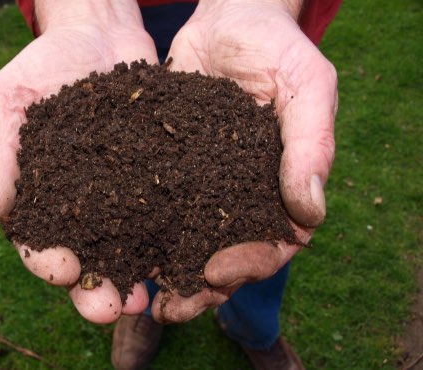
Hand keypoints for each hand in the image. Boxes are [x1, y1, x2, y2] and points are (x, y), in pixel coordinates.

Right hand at [0, 0, 158, 323]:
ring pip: (129, 246)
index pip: (38, 241)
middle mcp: (82, 205)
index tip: (62, 270)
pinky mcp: (157, 177)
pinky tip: (187, 253)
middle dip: (95, 288)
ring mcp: (123, 193)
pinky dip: (175, 235)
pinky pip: (167, 210)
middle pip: (87, 258)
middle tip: (110, 309)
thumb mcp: (8, 101)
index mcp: (40, 196)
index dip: (47, 261)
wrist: (97, 32)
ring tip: (150, 297)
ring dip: (137, 276)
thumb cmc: (42, 65)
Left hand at [150, 0, 337, 322]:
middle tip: (169, 308)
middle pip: (223, 255)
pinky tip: (114, 247)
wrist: (228, 18)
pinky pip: (152, 205)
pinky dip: (136, 229)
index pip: (272, 243)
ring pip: (185, 240)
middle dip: (199, 286)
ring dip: (164, 270)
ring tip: (137, 294)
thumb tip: (311, 213)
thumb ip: (311, 145)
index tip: (216, 273)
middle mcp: (239, 195)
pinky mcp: (166, 167)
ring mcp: (202, 184)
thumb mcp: (306, 86)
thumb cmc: (277, 48)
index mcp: (280, 188)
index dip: (248, 265)